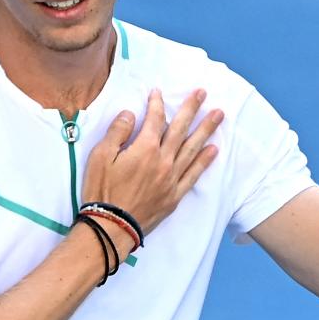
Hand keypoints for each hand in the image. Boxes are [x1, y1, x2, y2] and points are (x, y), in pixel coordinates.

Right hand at [82, 89, 223, 248]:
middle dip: (191, 108)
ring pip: (193, 149)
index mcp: (145, 149)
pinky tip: (213, 150)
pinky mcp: (175, 195)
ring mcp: (172, 178)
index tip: (158, 92)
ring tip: (219, 115)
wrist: (111, 227)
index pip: (155, 119)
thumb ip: (117, 132)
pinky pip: (194, 174)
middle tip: (202, 92)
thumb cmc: (102, 191)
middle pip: (180, 129)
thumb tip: (131, 114)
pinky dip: (205, 161)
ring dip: (206, 130)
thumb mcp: (100, 156)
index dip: (157, 104)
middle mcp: (163, 161)